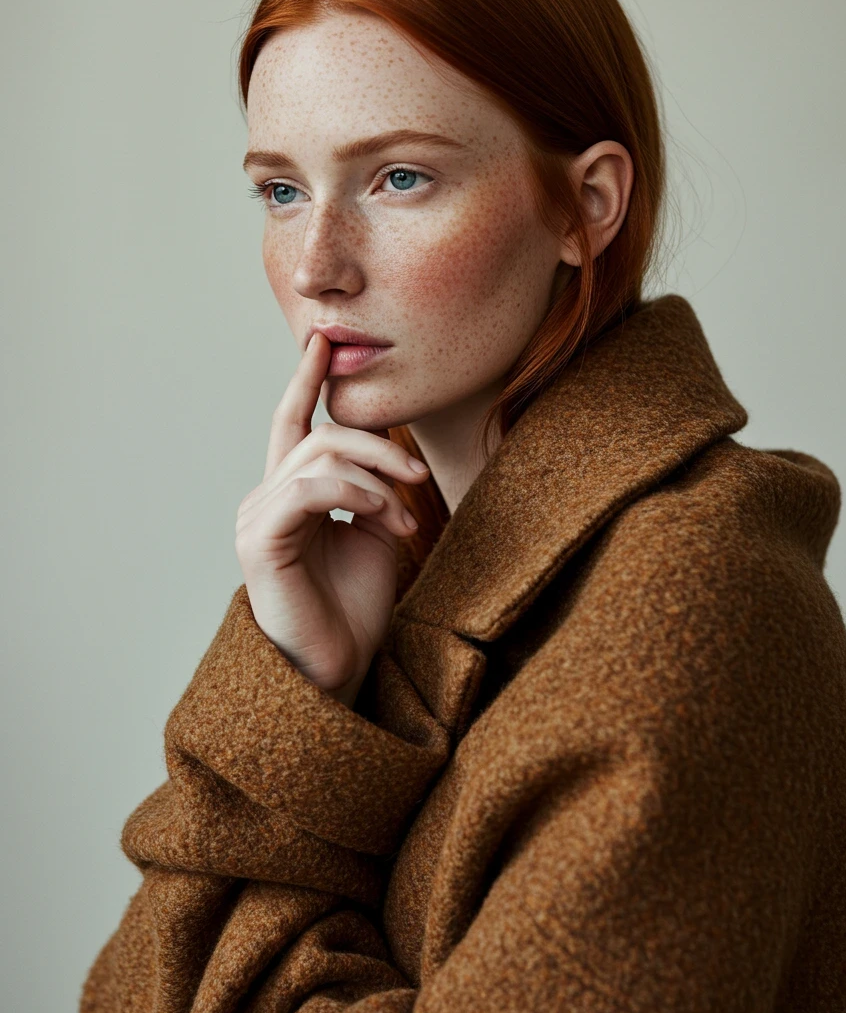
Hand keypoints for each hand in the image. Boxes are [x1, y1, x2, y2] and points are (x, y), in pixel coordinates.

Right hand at [234, 331, 430, 706]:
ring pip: (321, 457)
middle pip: (322, 434)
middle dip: (380, 445)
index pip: (293, 424)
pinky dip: (357, 495)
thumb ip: (373, 491)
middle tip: (420, 475)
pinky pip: (310, 489)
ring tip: (407, 519)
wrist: (338, 669)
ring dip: (378, 480)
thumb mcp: (374, 535)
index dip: (304, 381)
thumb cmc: (354, 609)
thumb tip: (392, 454)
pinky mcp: (260, 541)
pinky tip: (386, 520)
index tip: (321, 342)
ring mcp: (258, 518)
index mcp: (291, 496)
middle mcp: (266, 500)